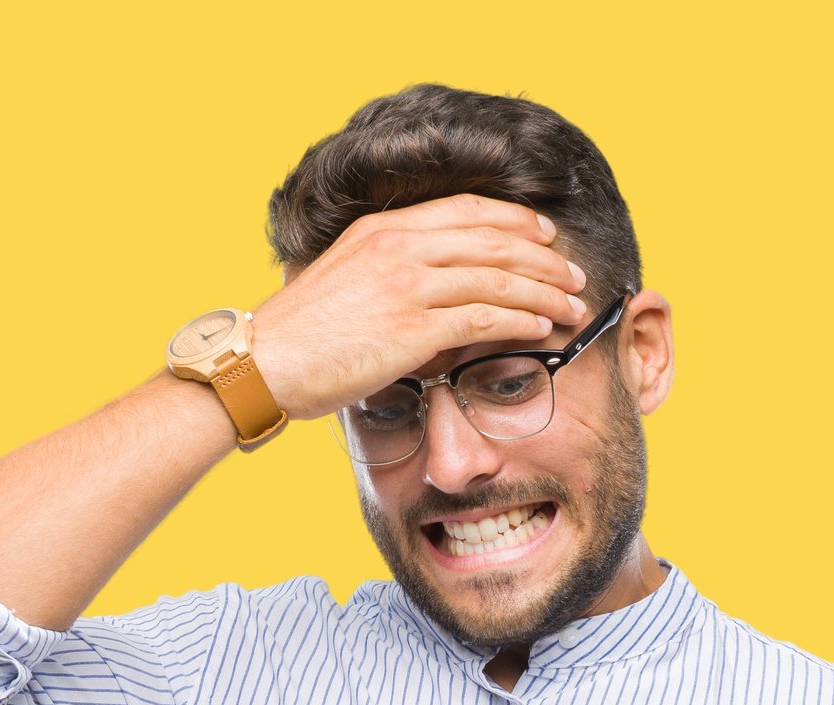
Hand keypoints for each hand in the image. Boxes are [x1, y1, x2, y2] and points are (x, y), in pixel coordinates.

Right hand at [246, 192, 590, 422]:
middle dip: (543, 258)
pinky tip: (541, 327)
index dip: (515, 220)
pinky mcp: (412, 329)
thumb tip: (419, 290)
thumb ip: (381, 271)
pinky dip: (520, 320)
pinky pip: (484, 318)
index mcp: (381, 230)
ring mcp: (407, 286)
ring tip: (571, 305)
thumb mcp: (337, 279)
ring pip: (498, 277)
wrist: (261, 364)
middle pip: (493, 239)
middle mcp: (398, 249)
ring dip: (543, 291)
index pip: (466, 210)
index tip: (544, 236)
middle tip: (573, 273)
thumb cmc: (294, 337)